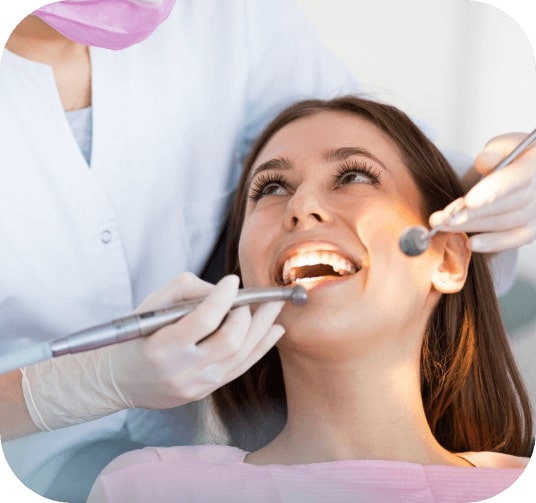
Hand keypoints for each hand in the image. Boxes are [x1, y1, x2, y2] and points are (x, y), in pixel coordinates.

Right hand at [110, 273, 284, 408]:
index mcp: (163, 347)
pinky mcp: (207, 391)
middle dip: (248, 314)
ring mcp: (198, 385)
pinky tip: (274, 331)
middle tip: (252, 297)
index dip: (224, 298)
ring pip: (242, 354)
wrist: (121, 380)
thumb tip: (222, 290)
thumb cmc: (136, 337)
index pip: (204, 320)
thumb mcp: (150, 306)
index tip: (233, 280)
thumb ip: (186, 290)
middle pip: (230, 340)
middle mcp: (183, 370)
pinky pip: (241, 367)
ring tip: (274, 307)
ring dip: (262, 327)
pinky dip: (261, 347)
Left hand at [430, 132, 535, 252]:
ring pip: (503, 223)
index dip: (491, 192)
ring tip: (444, 226)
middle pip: (504, 206)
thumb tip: (484, 162)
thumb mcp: (504, 145)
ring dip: (471, 227)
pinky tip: (470, 243)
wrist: (527, 171)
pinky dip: (492, 243)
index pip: (513, 180)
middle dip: (471, 214)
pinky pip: (513, 240)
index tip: (469, 201)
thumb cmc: (511, 157)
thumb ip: (493, 153)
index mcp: (534, 166)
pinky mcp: (531, 229)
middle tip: (444, 219)